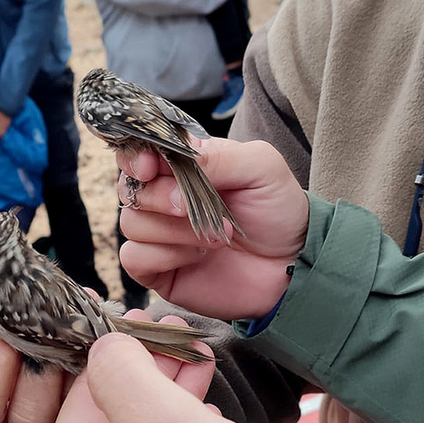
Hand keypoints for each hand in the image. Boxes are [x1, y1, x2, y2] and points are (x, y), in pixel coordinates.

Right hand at [118, 137, 307, 319]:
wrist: (292, 265)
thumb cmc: (278, 211)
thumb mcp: (260, 167)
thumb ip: (218, 155)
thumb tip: (174, 156)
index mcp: (183, 167)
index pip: (138, 153)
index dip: (136, 157)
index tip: (150, 167)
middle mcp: (164, 198)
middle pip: (130, 189)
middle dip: (160, 196)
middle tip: (192, 207)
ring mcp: (160, 235)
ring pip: (131, 223)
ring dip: (174, 230)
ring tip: (217, 235)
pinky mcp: (158, 269)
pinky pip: (133, 258)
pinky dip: (164, 255)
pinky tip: (196, 256)